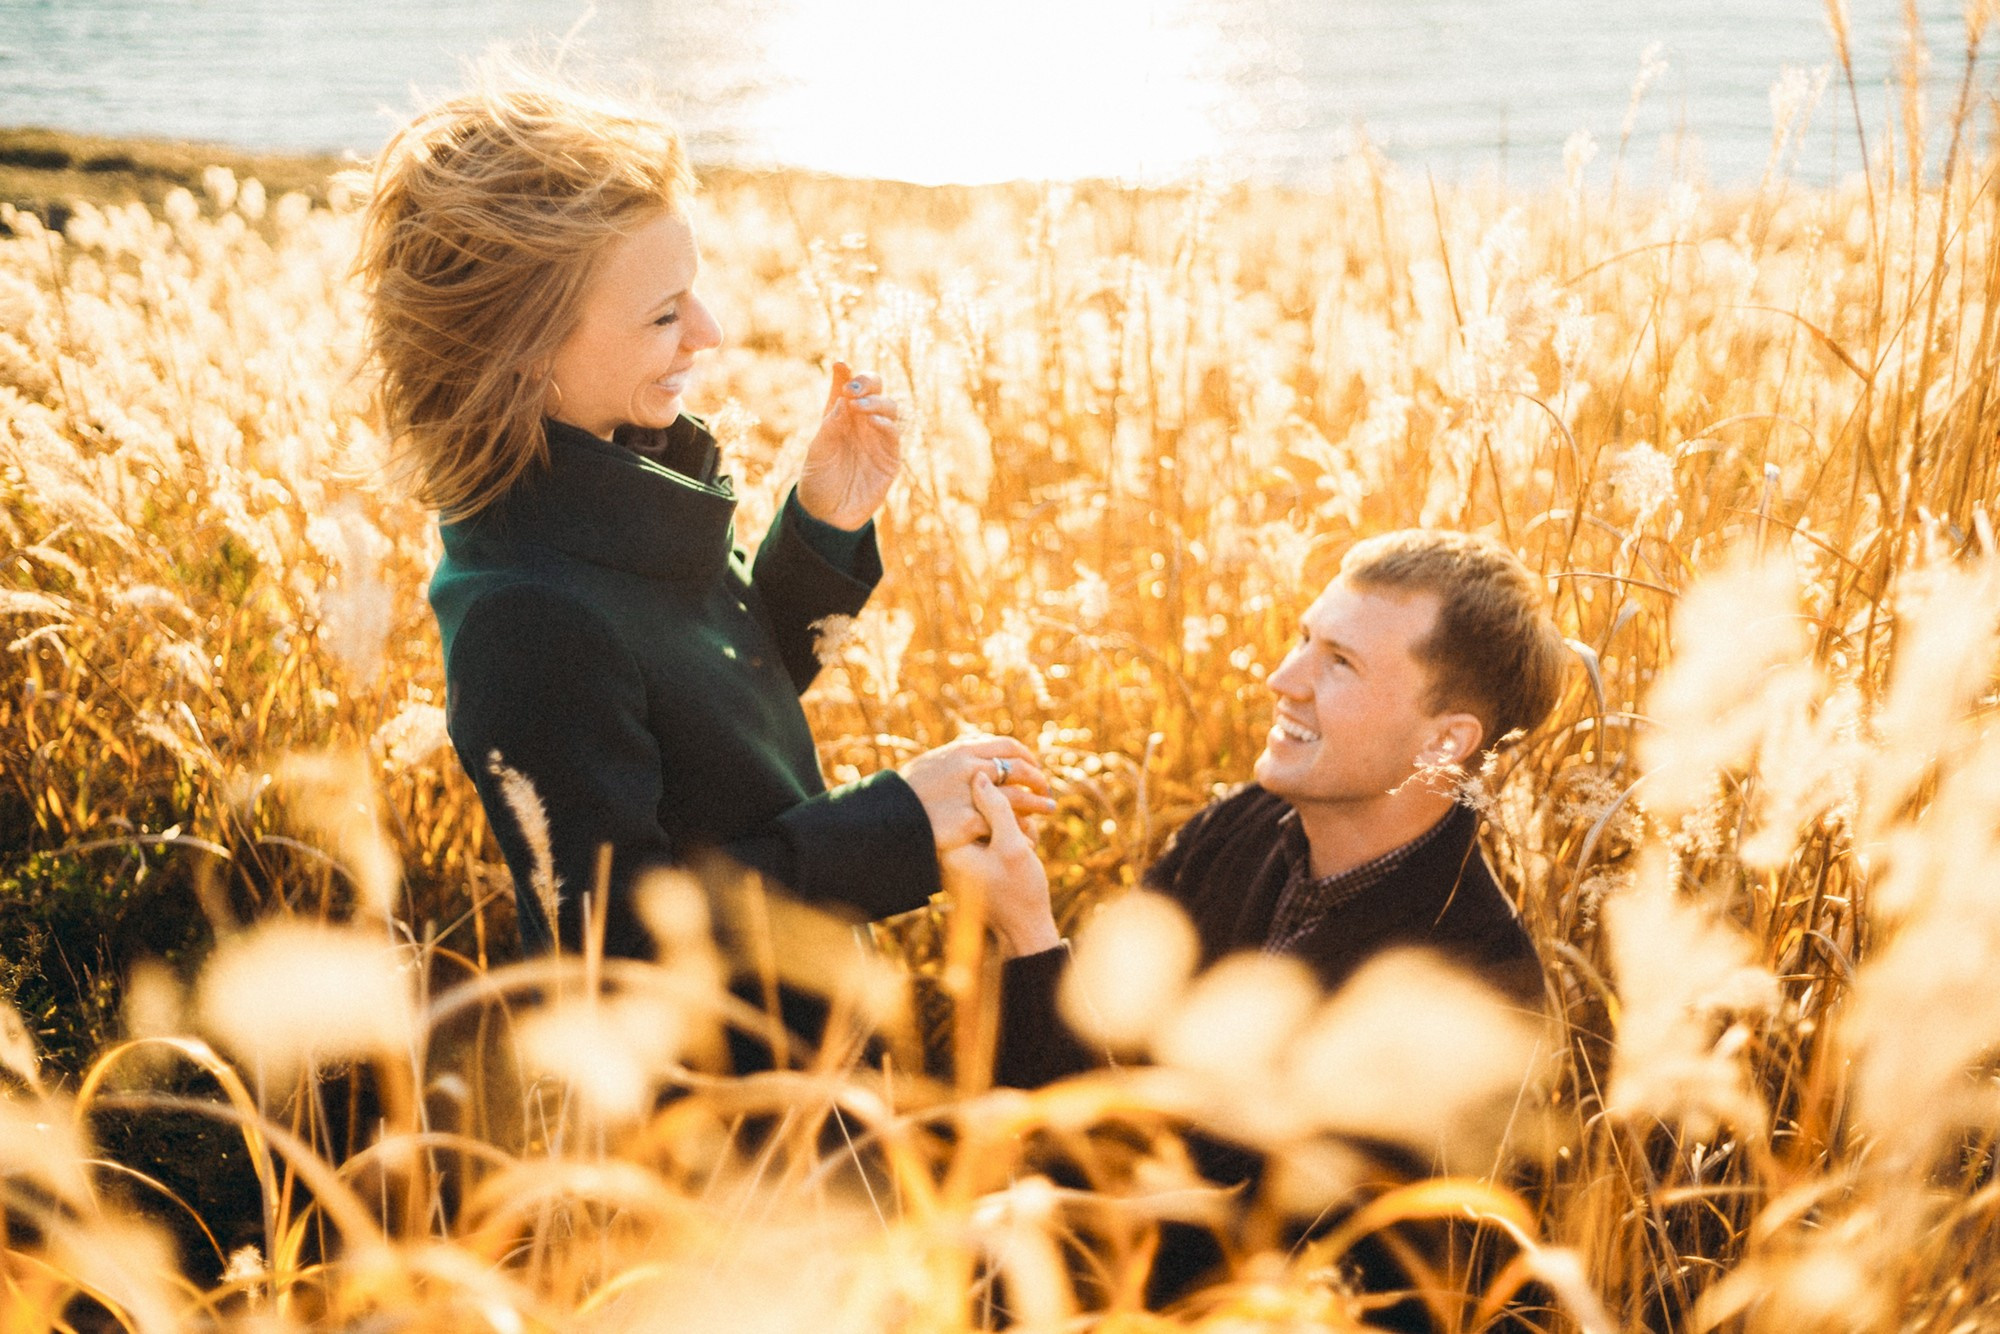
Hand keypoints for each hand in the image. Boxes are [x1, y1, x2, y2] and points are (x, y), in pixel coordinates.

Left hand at [798, 360, 900, 530]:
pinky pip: (893, 433)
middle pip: (875, 389)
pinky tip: (871, 420)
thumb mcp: (818, 450)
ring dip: (875, 401)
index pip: (847, 387)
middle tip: (852, 389)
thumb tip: (844, 399)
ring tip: (857, 406)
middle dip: (867, 382)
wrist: (827, 515)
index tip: (840, 365)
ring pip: (889, 406)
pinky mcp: (890, 457)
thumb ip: (830, 424)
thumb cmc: (818, 480)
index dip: (846, 374)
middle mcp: (862, 423)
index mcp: (841, 416)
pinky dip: (884, 422)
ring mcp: (878, 438)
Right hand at [901, 733, 1055, 852]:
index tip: (1033, 766)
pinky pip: (1004, 825)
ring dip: (1038, 803)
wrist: (886, 820)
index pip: (1006, 745)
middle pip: (1018, 769)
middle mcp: (969, 768)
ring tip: (1048, 808)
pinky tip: (1028, 833)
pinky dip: (1019, 827)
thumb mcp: (929, 765)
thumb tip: (973, 745)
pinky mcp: (967, 821)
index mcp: (961, 750)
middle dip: (1037, 778)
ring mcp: (969, 795)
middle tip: (1046, 788)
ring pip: (1017, 797)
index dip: (1026, 756)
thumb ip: (955, 756)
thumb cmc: (905, 795)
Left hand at [942, 773, 1058, 959]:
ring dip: (1014, 826)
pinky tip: (1020, 852)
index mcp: (949, 844)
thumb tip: (981, 775)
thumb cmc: (1020, 891)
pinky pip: (991, 830)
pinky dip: (1011, 835)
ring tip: (1023, 852)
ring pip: (987, 815)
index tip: (1013, 837)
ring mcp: (959, 851)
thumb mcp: (1011, 847)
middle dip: (1010, 820)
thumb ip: (997, 809)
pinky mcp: (971, 854)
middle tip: (1020, 847)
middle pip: (975, 805)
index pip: (967, 800)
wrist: (1024, 928)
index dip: (1002, 809)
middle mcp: (948, 846)